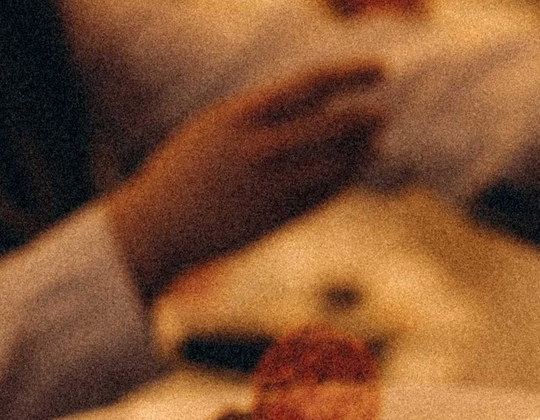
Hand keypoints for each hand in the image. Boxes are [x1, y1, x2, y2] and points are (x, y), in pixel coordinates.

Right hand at [105, 60, 386, 299]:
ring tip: (374, 144)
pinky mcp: (275, 217)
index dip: (353, 74)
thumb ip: (261, 112)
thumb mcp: (215, 126)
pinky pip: (323, 194)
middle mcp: (261, 147)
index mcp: (243, 114)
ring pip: (336, 163)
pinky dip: (343, 180)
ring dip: (361, 152)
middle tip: (383, 115)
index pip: (314, 82)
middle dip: (366, 118)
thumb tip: (311, 100)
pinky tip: (352, 171)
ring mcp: (271, 184)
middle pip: (335, 124)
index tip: (380, 72)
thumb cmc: (184, 171)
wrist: (156, 227)